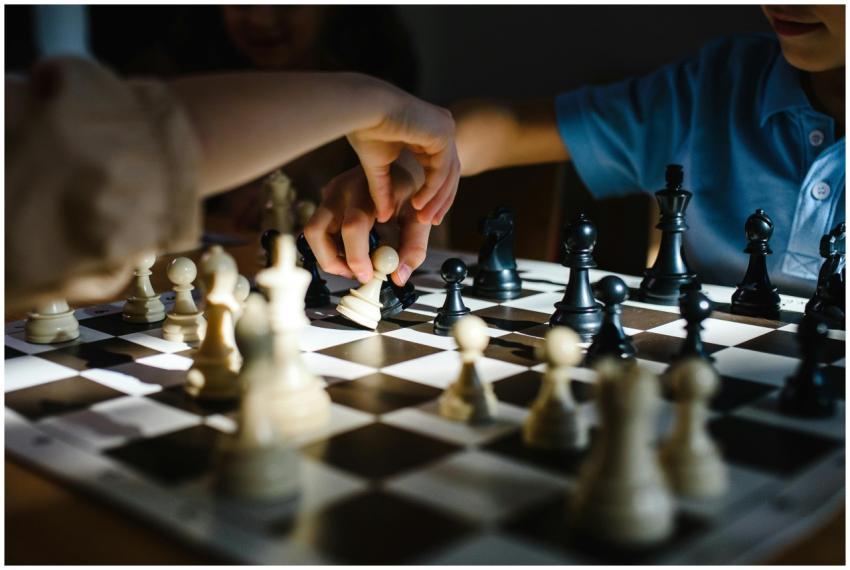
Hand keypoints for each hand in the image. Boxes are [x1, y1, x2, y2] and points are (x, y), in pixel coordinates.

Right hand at [304, 166, 430, 285]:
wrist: (397, 163)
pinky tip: (352, 248)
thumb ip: (413, 248)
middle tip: (354, 274)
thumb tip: (398, 277)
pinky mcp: (325, 199)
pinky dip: (331, 246)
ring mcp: (329, 193)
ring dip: (328, 255)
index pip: (353, 227)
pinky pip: (319, 229)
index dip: (356, 257)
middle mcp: (341, 191)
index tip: (368, 276)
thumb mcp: (419, 218)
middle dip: (331, 261)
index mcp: (368, 192)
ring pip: (312, 233)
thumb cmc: (410, 192)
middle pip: (316, 231)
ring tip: (353, 264)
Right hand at [347, 79, 459, 225]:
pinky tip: (418, 203)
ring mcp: (445, 129)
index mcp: (429, 134)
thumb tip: (384, 217)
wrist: (362, 107)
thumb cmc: (365, 127)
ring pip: (448, 174)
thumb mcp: (378, 167)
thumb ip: (384, 190)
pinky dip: (432, 190)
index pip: (439, 170)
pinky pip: (442, 169)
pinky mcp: (443, 132)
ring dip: (436, 200)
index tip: (424, 217)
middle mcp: (441, 130)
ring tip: (423, 219)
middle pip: (449, 174)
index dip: (433, 196)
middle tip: (430, 223)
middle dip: (440, 201)